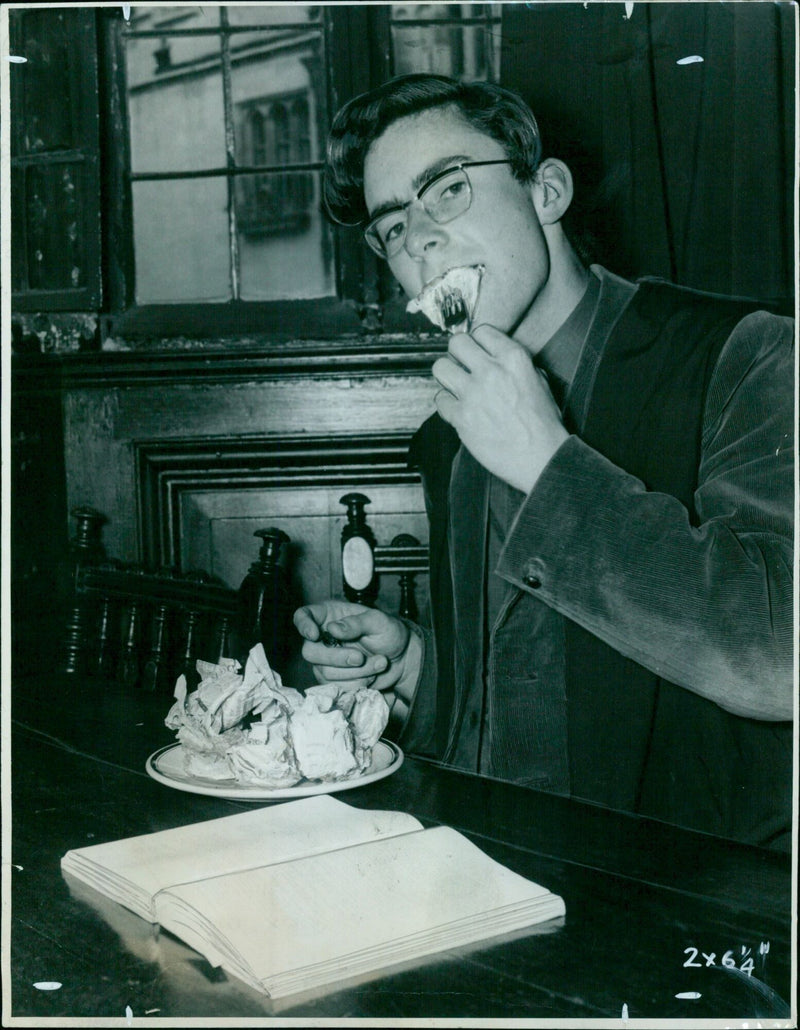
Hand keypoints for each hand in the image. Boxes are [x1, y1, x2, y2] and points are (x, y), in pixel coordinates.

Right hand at [293, 600, 418, 694]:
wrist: (402, 660)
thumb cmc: (389, 634)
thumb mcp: (379, 621)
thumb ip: (357, 623)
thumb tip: (332, 629)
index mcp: (329, 616)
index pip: (303, 616)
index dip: (303, 625)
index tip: (314, 635)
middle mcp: (322, 638)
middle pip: (309, 651)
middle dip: (336, 658)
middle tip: (360, 658)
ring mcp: (326, 661)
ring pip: (325, 672)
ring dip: (356, 672)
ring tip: (379, 663)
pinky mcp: (334, 680)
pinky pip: (336, 687)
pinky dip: (357, 683)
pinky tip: (372, 675)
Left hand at [432, 324, 569, 493]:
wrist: (542, 458)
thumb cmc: (544, 425)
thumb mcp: (540, 381)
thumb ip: (516, 365)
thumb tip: (497, 358)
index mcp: (514, 359)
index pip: (482, 331)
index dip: (478, 342)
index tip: (478, 351)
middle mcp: (491, 371)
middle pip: (456, 343)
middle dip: (458, 353)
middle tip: (463, 365)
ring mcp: (473, 394)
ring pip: (440, 367)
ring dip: (447, 375)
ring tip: (456, 386)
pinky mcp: (461, 417)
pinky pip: (440, 399)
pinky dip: (447, 404)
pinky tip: (459, 409)